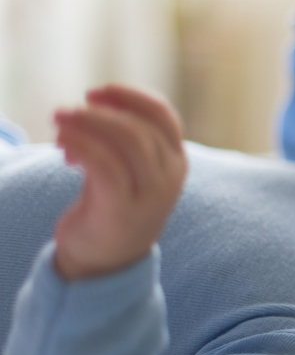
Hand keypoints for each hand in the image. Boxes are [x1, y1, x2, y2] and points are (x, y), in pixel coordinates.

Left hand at [53, 85, 187, 280]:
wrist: (105, 262)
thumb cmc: (110, 206)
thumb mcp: (125, 168)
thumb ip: (122, 139)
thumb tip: (97, 102)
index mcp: (175, 162)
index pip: (163, 116)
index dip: (130, 97)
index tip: (96, 92)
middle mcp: (170, 178)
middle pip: (140, 128)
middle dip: (100, 113)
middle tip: (63, 111)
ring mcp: (151, 197)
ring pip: (128, 144)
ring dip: (87, 127)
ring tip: (58, 125)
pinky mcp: (123, 212)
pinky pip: (107, 167)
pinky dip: (83, 149)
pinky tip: (63, 150)